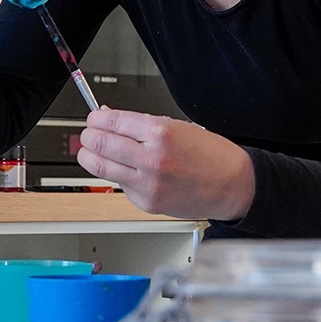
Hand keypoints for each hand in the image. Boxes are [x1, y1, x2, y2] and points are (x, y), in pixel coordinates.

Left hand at [76, 109, 254, 221]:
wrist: (232, 185)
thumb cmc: (210, 155)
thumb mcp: (176, 127)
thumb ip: (140, 125)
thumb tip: (110, 118)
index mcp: (160, 133)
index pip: (111, 122)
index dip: (96, 119)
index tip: (93, 119)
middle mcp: (151, 158)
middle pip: (99, 144)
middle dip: (88, 137)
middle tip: (88, 135)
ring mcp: (147, 183)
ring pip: (100, 168)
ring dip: (90, 157)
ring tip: (91, 152)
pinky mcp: (147, 203)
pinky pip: (120, 186)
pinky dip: (117, 176)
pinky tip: (127, 170)